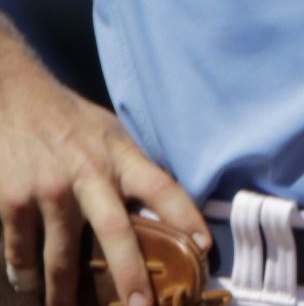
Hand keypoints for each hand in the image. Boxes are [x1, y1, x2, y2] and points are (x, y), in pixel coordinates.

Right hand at [0, 46, 206, 305]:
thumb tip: (161, 210)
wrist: (17, 98)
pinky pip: (21, 249)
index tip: (203, 246)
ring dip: (65, 291)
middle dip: (129, 274)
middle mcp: (88, 174)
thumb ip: (133, 169)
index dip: (185, 216)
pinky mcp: (14, 200)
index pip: (163, 187)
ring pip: (61, 255)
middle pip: (116, 231)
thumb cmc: (73, 121)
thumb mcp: (113, 135)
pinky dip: (24, 273)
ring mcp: (49, 190)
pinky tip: (29, 287)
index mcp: (121, 156)